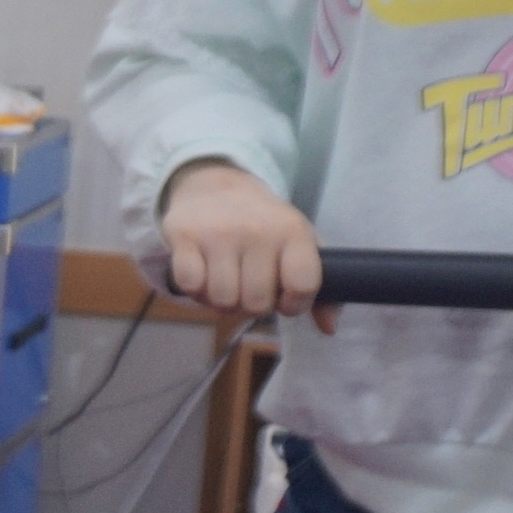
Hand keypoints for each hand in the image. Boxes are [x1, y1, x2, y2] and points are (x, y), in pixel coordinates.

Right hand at [160, 160, 327, 324]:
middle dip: (251, 305)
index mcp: (293, 231)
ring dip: (221, 301)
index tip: (284, 298)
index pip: (303, 286)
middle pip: (256, 302)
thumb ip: (317, 286)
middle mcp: (257, 231)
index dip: (294, 305)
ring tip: (225, 284)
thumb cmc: (263, 223)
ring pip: (222, 300)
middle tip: (248, 288)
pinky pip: (190, 286)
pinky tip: (203, 276)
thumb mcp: (297, 243)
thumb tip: (328, 328)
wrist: (216, 185)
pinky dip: (195, 290)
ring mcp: (218, 233)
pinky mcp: (184, 235)